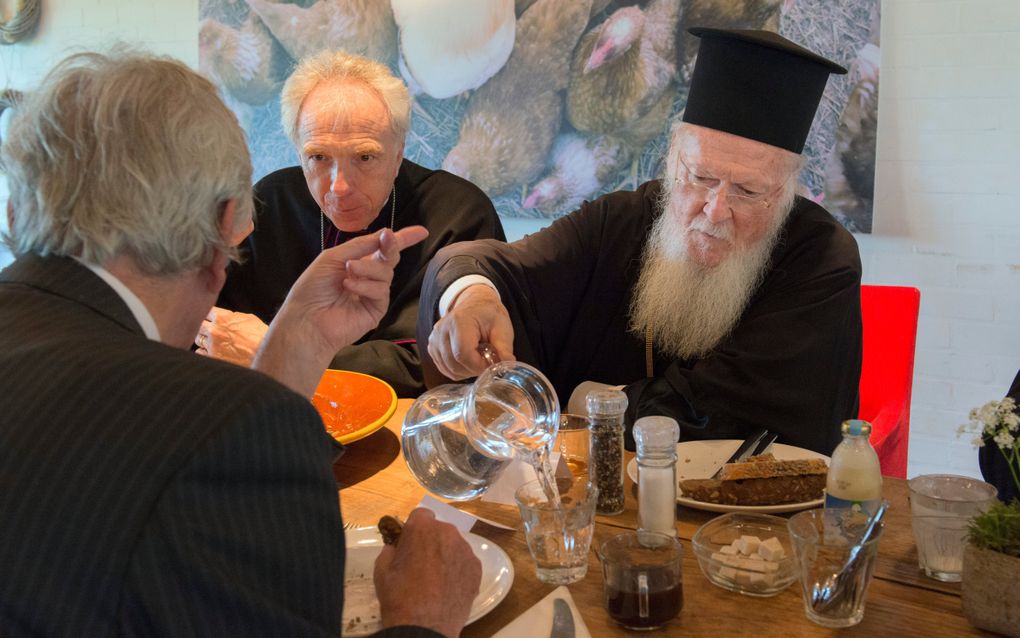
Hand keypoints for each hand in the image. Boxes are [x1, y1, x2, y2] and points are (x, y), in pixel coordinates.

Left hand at [195, 307, 266, 365]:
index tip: (213, 319)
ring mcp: (212, 345)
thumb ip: (231, 316)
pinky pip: (200, 353)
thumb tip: (224, 316)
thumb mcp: (248, 318)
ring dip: (204, 340)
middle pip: (199, 325)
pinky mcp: (213, 358)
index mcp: (222, 317)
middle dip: (205, 328)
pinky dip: (205, 352)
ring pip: (198, 339)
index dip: (210, 316)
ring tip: (215, 343)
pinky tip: (213, 352)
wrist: (264, 354)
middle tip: (213, 332)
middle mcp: (214, 330)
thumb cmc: (260, 335)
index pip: (206, 312)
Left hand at [253, 226, 427, 395]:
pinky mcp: (376, 310)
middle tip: (388, 239)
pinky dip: (365, 285)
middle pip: (390, 258)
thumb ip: (360, 246)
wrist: (306, 318)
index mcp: (357, 261)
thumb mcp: (333, 257)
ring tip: (349, 271)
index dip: (402, 239)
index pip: (383, 248)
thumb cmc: (313, 288)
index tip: (421, 232)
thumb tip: (386, 234)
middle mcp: (367, 277)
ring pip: (386, 273)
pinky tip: (349, 287)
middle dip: (392, 247)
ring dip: (368, 268)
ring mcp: (373, 294)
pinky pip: (381, 291)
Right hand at [373, 509, 480, 637]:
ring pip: (453, 545)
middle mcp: (448, 533)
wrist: (425, 627)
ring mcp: (465, 550)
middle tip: (421, 563)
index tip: (410, 543)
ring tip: (436, 578)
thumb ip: (389, 550)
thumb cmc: (399, 597)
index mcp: (422, 528)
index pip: (420, 514)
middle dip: (430, 541)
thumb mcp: (382, 570)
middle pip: (439, 529)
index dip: (414, 528)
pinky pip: (465, 561)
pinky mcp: (477, 568)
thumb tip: (395, 547)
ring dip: (445, 554)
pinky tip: (448, 587)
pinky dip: (458, 569)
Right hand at [427, 284, 514, 379]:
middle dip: (473, 369)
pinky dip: (457, 370)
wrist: (475, 304)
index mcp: (459, 321)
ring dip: (466, 371)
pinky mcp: (432, 347)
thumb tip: (509, 365)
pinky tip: (468, 360)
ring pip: (449, 369)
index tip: (491, 364)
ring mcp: (434, 339)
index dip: (478, 366)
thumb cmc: (489, 315)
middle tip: (487, 362)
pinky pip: (444, 368)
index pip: (463, 354)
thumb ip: (504, 347)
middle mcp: (442, 330)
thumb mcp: (502, 327)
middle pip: (454, 364)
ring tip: (478, 359)